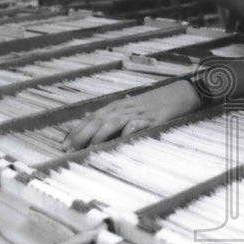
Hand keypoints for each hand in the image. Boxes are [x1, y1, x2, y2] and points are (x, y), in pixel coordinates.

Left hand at [64, 80, 201, 150]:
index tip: (64, 144)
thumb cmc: (153, 104)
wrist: (179, 94)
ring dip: (100, 135)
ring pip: (113, 123)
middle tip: (70, 149)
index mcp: (117, 107)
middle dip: (82, 135)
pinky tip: (120, 140)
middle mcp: (124, 109)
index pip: (91, 118)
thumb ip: (114, 118)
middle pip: (98, 121)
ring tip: (90, 148)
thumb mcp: (131, 109)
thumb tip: (93, 132)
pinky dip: (128, 131)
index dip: (76, 131)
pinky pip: (137, 125)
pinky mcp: (152, 119)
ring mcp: (137, 113)